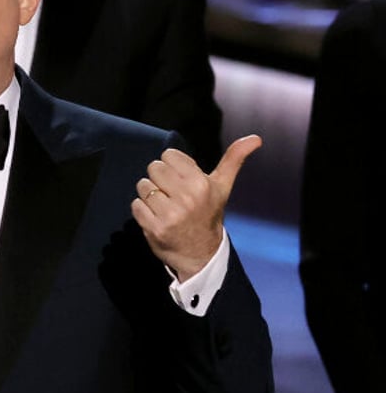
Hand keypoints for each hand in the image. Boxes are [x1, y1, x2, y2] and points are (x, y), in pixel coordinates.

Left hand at [131, 135, 261, 280]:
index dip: (173, 166)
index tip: (182, 180)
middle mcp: (186, 198)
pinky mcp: (154, 228)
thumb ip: (234, 159)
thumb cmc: (209, 213)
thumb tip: (255, 138)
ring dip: (150, 195)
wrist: (201, 253)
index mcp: (200, 184)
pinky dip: (142, 210)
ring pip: (143, 185)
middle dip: (160, 179)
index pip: (168, 156)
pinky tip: (156, 217)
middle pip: (154, 168)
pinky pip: (135, 205)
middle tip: (172, 194)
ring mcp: (169, 215)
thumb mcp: (222, 186)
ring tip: (165, 206)